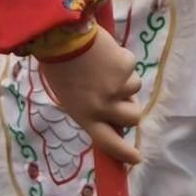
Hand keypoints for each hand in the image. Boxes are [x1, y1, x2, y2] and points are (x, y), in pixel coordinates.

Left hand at [35, 24, 146, 166]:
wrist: (61, 37)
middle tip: (123, 98)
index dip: (124, 153)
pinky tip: (106, 53)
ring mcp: (117, 87)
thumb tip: (111, 112)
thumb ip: (89, 109)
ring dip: (124, 80)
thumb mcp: (70, 97)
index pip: (108, 143)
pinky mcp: (126, 68)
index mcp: (85, 116)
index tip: (136, 158)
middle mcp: (103, 106)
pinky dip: (122, 60)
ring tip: (105, 66)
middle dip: (132, 108)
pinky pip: (131, 67)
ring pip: (134, 89)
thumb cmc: (59, 66)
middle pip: (132, 118)